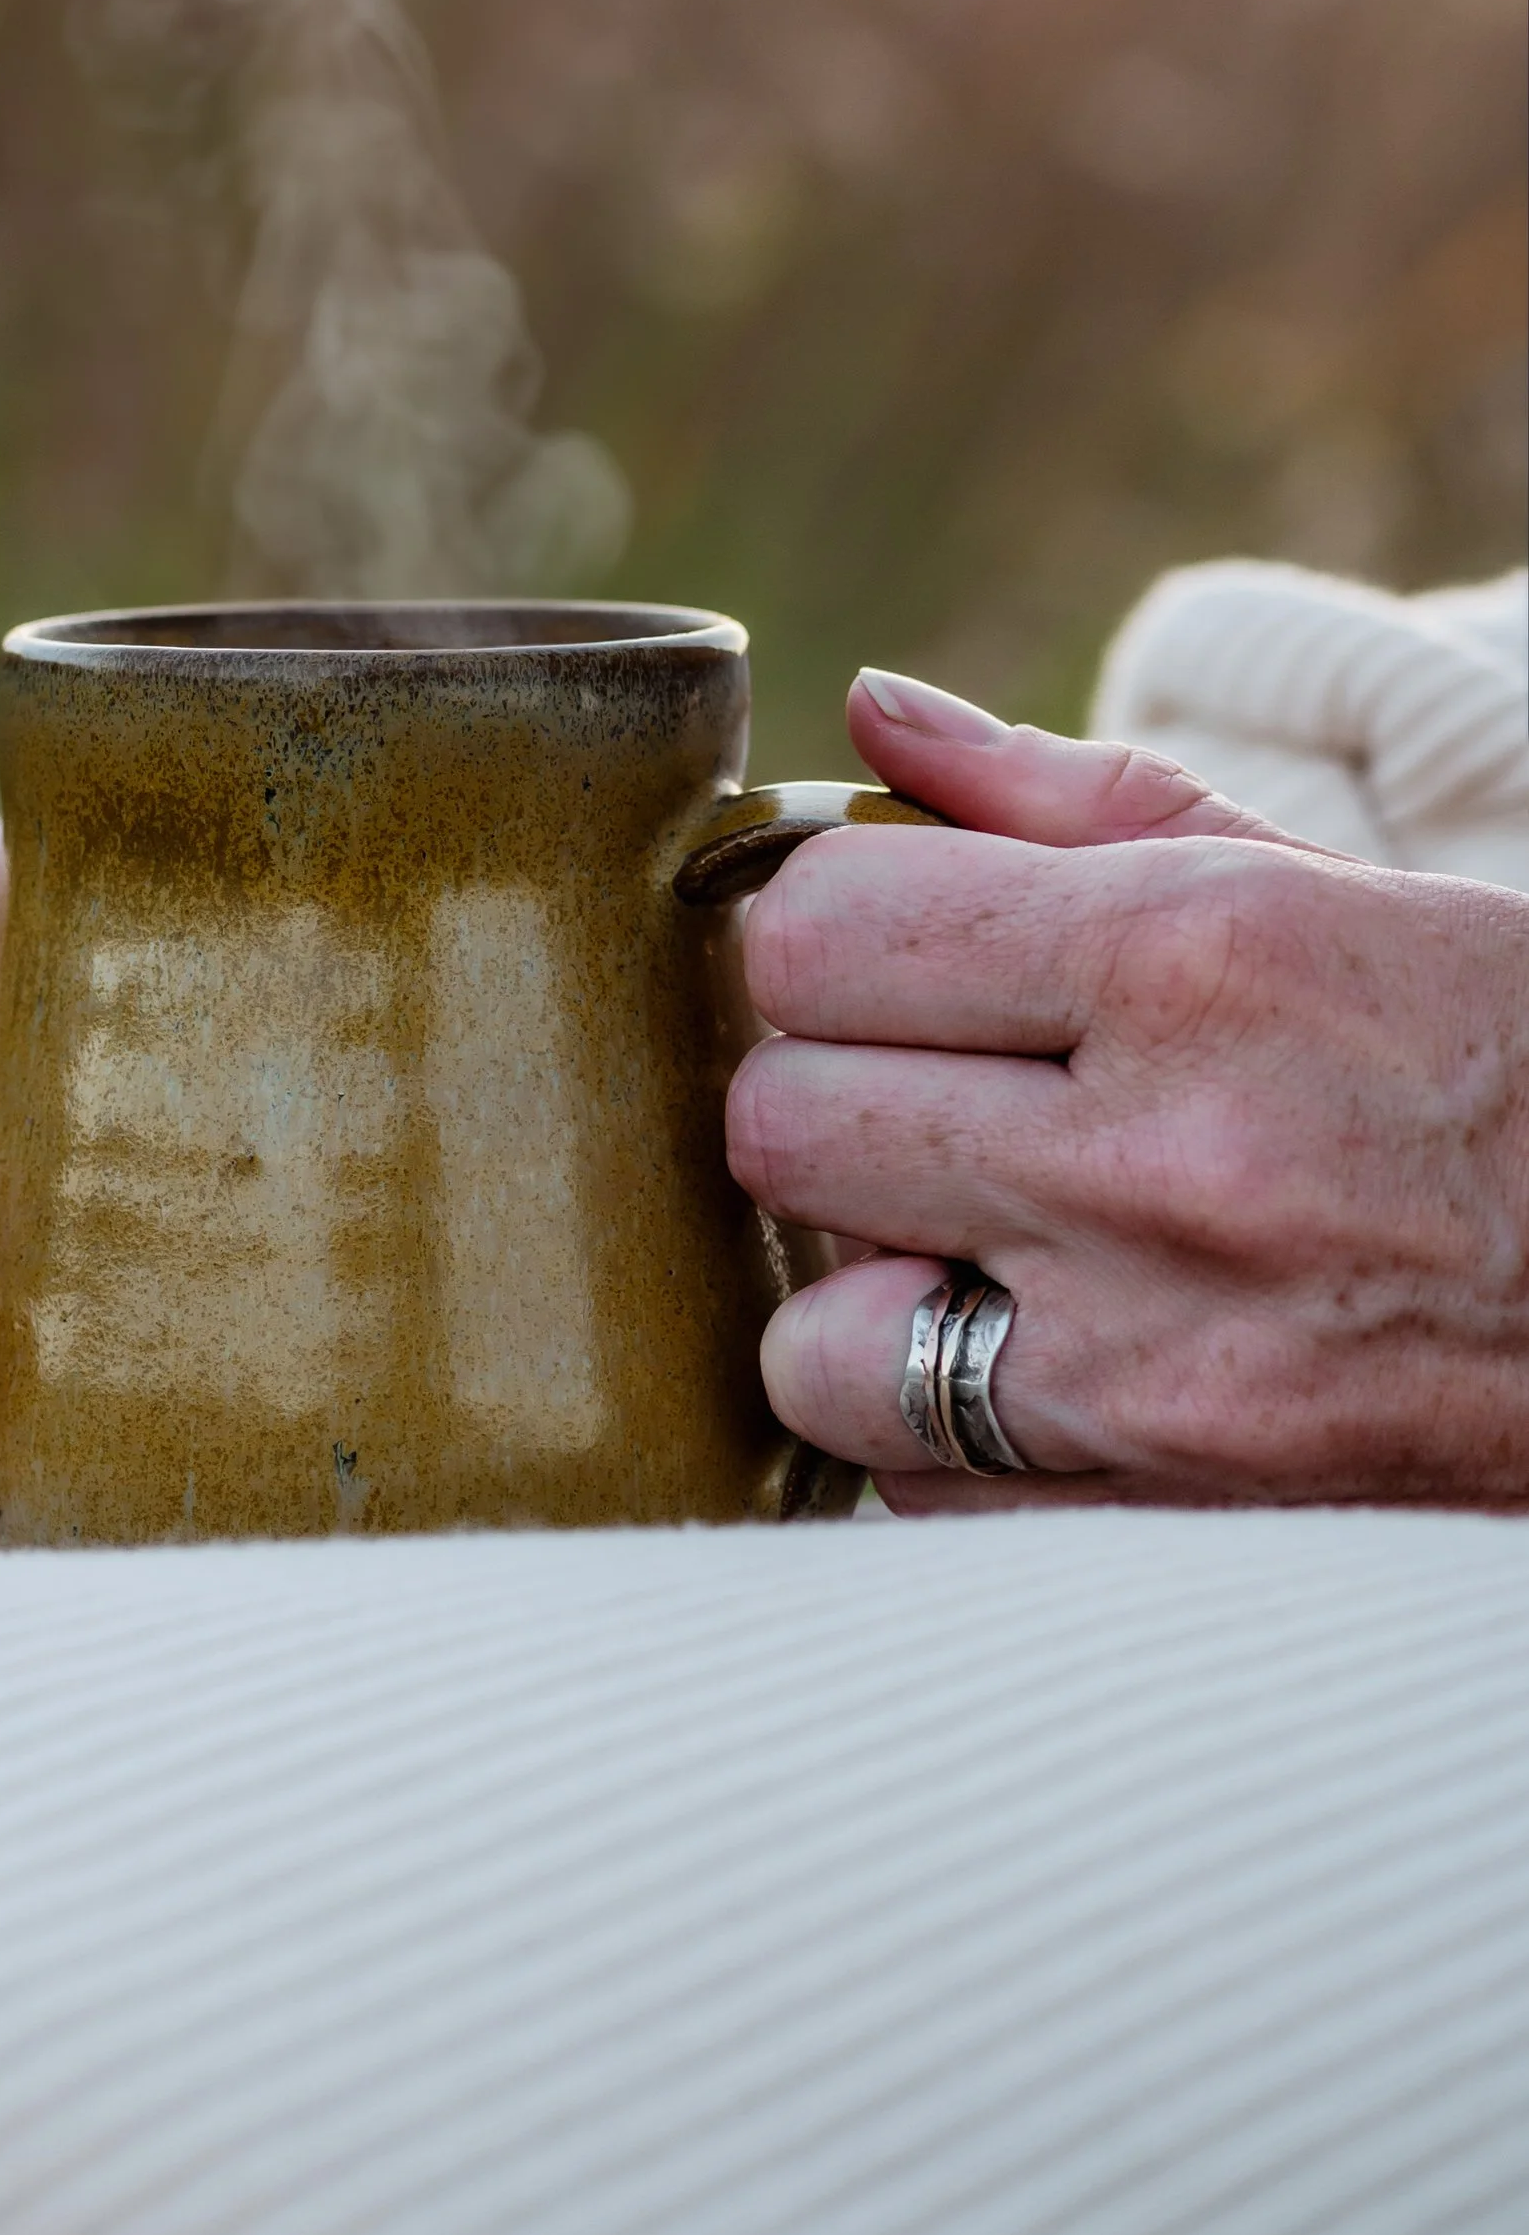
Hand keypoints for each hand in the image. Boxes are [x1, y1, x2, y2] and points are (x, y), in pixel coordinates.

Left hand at [734, 672, 1528, 1509]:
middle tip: (925, 1102)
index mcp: (1196, 962)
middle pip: (779, 1122)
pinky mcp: (1166, 1518)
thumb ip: (1075, 799)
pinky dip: (945, 1437)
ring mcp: (1155, 1362)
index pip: (818, 933)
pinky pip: (916, 1485)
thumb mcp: (1331, 889)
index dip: (822, 939)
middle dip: (827, 1100)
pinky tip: (1040, 1369)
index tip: (878, 957)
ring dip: (858, 1297)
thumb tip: (869, 717)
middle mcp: (1159, 1161)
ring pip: (806, 1339)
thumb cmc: (1510, 1059)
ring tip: (964, 1254)